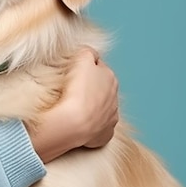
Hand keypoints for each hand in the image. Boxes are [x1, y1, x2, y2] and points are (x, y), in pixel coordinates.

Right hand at [27, 47, 118, 162]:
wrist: (73, 122)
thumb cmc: (76, 89)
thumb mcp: (81, 58)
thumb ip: (88, 51)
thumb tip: (90, 53)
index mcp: (110, 77)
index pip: (98, 66)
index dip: (84, 67)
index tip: (72, 71)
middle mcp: (114, 97)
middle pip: (100, 87)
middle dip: (89, 86)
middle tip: (71, 88)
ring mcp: (110, 117)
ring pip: (100, 107)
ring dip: (90, 105)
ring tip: (73, 106)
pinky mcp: (104, 135)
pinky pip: (97, 126)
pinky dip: (90, 124)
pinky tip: (78, 122)